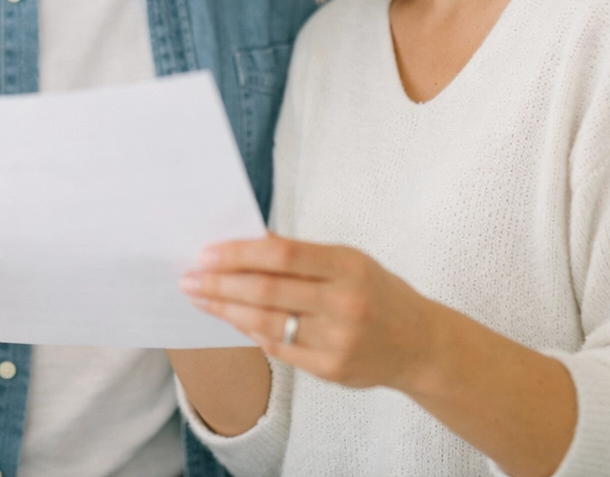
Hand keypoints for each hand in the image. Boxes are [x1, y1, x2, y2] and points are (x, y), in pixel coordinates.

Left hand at [181, 235, 436, 390]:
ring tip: (200, 298)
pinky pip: (278, 348)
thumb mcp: (349, 261)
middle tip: (188, 278)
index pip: (282, 253)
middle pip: (267, 291)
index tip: (206, 252)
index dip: (239, 252)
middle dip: (220, 284)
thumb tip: (246, 239)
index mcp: (348, 266)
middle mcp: (344, 303)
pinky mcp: (330, 369)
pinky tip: (230, 319)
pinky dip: (249, 331)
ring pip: (266, 324)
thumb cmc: (377, 292)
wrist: (421, 344)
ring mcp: (337, 340)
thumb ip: (300, 254)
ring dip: (225, 310)